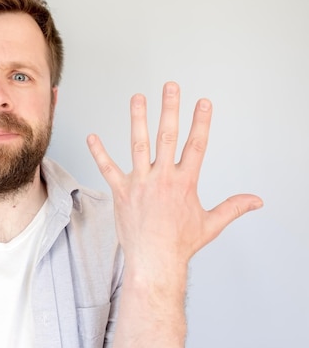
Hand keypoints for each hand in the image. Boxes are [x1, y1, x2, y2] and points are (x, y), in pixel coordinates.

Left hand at [87, 82, 261, 273]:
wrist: (154, 261)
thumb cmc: (180, 244)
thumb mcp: (211, 224)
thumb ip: (233, 207)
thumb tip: (256, 201)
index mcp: (185, 182)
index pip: (196, 145)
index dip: (201, 122)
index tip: (203, 102)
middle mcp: (162, 178)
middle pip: (167, 136)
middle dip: (170, 109)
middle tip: (170, 86)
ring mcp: (140, 183)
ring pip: (139, 145)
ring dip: (138, 119)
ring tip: (137, 98)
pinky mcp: (121, 192)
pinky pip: (107, 169)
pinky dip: (99, 153)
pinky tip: (92, 137)